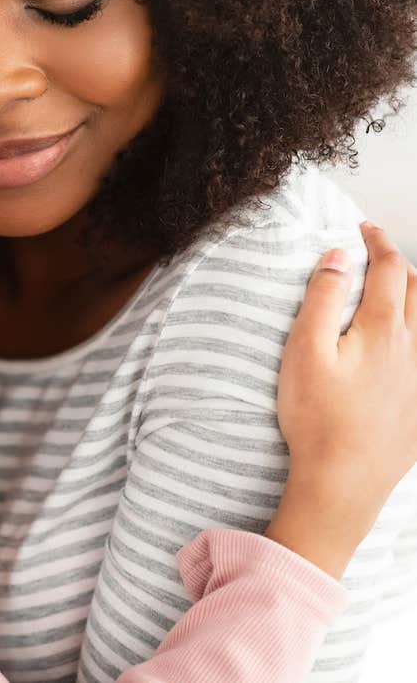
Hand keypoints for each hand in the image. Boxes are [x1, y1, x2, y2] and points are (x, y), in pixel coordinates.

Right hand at [266, 222, 416, 577]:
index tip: (364, 228)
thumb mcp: (304, 350)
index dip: (378, 242)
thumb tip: (337, 257)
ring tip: (394, 290)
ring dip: (414, 296)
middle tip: (378, 253)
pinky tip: (402, 346)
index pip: (389, 269)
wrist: (342, 483)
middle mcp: (412, 350)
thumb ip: (322, 298)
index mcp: (383, 330)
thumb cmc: (316, 418)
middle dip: (400, 264)